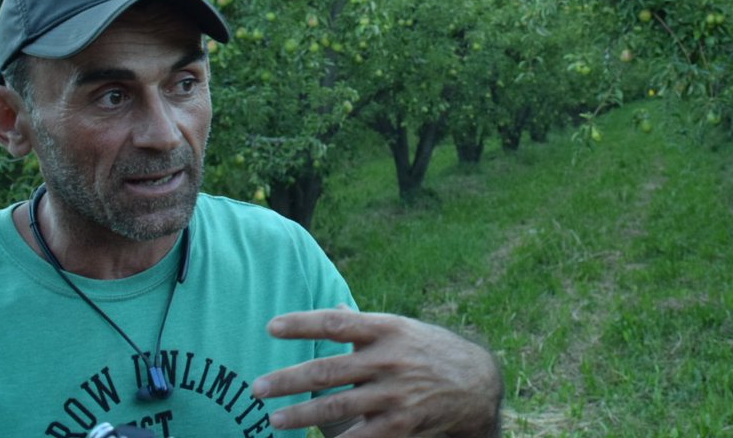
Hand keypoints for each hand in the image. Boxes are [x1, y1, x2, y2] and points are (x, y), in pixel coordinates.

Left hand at [251, 308, 502, 437]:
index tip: (271, 327)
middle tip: (258, 388)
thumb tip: (332, 308)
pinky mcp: (401, 425)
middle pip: (330, 368)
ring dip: (302, 414)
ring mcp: (395, 394)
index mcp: (386, 329)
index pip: (337, 323)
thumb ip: (362, 325)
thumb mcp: (400, 329)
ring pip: (339, 405)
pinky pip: (361, 437)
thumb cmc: (428, 350)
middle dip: (290, 379)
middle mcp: (389, 359)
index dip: (303, 324)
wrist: (475, 384)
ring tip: (274, 419)